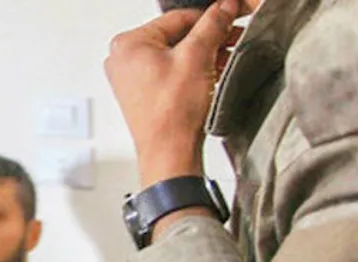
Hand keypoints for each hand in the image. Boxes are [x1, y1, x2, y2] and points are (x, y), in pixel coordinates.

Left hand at [104, 0, 240, 186]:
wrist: (169, 152)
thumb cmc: (171, 113)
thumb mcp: (197, 57)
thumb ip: (212, 25)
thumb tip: (224, 7)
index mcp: (128, 43)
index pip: (178, 17)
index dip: (211, 16)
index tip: (233, 14)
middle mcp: (123, 58)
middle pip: (176, 35)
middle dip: (209, 37)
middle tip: (234, 37)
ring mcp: (131, 77)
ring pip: (175, 53)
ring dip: (204, 53)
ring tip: (228, 56)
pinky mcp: (142, 92)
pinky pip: (170, 70)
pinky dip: (193, 69)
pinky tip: (214, 71)